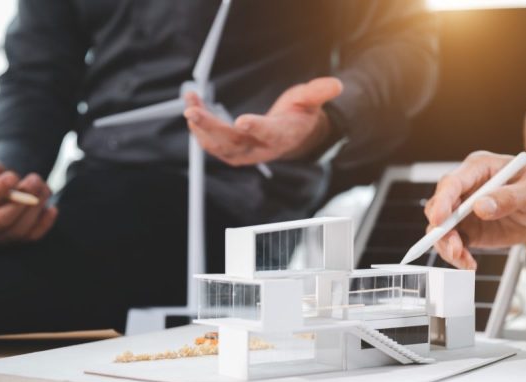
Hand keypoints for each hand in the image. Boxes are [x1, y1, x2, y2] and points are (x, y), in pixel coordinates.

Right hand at [0, 159, 57, 243]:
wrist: (7, 189)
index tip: (12, 176)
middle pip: (0, 221)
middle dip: (20, 200)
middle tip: (34, 180)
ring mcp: (0, 238)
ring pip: (20, 229)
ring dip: (36, 207)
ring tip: (43, 186)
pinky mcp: (19, 241)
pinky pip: (34, 236)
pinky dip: (45, 222)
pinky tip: (52, 208)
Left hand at [183, 77, 342, 165]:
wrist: (293, 137)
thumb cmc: (300, 116)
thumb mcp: (311, 100)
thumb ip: (319, 92)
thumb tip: (335, 85)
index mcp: (282, 135)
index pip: (269, 134)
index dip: (256, 128)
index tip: (242, 121)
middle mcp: (261, 148)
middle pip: (234, 143)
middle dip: (211, 128)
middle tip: (193, 112)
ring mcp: (245, 152)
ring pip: (218, 147)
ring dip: (200, 128)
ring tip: (189, 105)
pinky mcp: (232, 150)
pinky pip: (211, 143)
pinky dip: (199, 127)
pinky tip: (191, 105)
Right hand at [424, 151, 525, 268]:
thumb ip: (509, 198)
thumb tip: (480, 207)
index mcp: (478, 168)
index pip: (452, 183)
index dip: (442, 201)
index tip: (439, 221)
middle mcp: (465, 188)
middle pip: (438, 207)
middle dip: (441, 229)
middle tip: (455, 248)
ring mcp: (464, 210)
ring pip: (441, 229)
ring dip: (447, 246)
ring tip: (464, 261)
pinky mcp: (469, 229)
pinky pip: (454, 243)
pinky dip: (457, 256)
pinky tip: (469, 264)